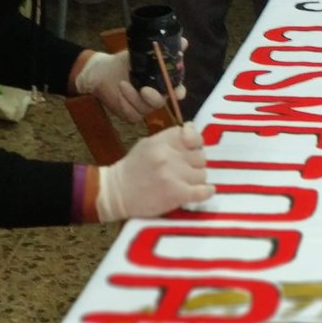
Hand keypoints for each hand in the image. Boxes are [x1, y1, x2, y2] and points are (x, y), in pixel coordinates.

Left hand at [74, 48, 186, 122]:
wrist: (104, 72)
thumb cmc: (126, 62)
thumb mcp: (143, 52)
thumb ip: (162, 49)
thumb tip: (184, 42)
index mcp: (163, 83)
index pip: (177, 91)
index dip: (178, 92)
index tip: (177, 92)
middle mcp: (156, 97)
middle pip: (161, 102)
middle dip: (154, 98)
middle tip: (145, 90)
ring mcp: (144, 108)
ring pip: (145, 109)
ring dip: (133, 97)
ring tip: (122, 84)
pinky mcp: (132, 115)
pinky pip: (132, 115)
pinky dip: (125, 104)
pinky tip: (120, 92)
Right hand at [96, 122, 213, 220]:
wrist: (115, 193)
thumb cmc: (133, 169)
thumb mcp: (148, 144)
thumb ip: (170, 137)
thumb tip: (192, 128)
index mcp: (161, 141)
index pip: (191, 135)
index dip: (195, 143)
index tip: (191, 149)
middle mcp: (168, 155)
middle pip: (200, 156)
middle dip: (195, 163)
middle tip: (186, 170)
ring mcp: (173, 175)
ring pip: (202, 174)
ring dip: (196, 180)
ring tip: (186, 183)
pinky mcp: (176, 194)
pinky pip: (202, 191)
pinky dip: (206, 192)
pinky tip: (207, 191)